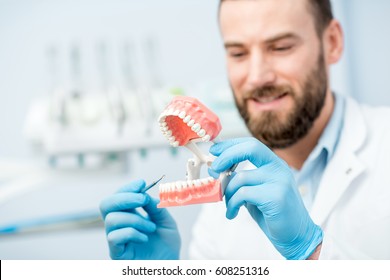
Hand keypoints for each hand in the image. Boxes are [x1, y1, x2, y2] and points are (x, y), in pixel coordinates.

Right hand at [100, 179, 180, 259]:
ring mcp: (116, 239)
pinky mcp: (116, 253)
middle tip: (142, 199)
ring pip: (111, 219)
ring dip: (135, 219)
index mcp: (129, 215)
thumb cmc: (167, 245)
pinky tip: (145, 238)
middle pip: (105, 204)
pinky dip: (132, 233)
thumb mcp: (166, 221)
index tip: (141, 184)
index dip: (127, 188)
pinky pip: (114, 237)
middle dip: (124, 197)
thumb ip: (155, 207)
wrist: (170, 265)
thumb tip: (144, 194)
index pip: (118, 196)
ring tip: (151, 228)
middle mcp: (119, 226)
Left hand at [209, 137, 322, 259]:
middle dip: (227, 156)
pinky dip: (232, 204)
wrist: (296, 236)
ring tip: (228, 206)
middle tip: (213, 169)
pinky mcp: (276, 197)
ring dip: (227, 193)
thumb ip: (239, 179)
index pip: (251, 144)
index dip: (231, 145)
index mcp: (274, 164)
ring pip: (241, 177)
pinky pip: (243, 194)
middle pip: (250, 149)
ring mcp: (279, 181)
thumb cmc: (272, 214)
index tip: (215, 150)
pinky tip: (232, 213)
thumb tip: (215, 168)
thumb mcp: (254, 191)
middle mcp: (279, 168)